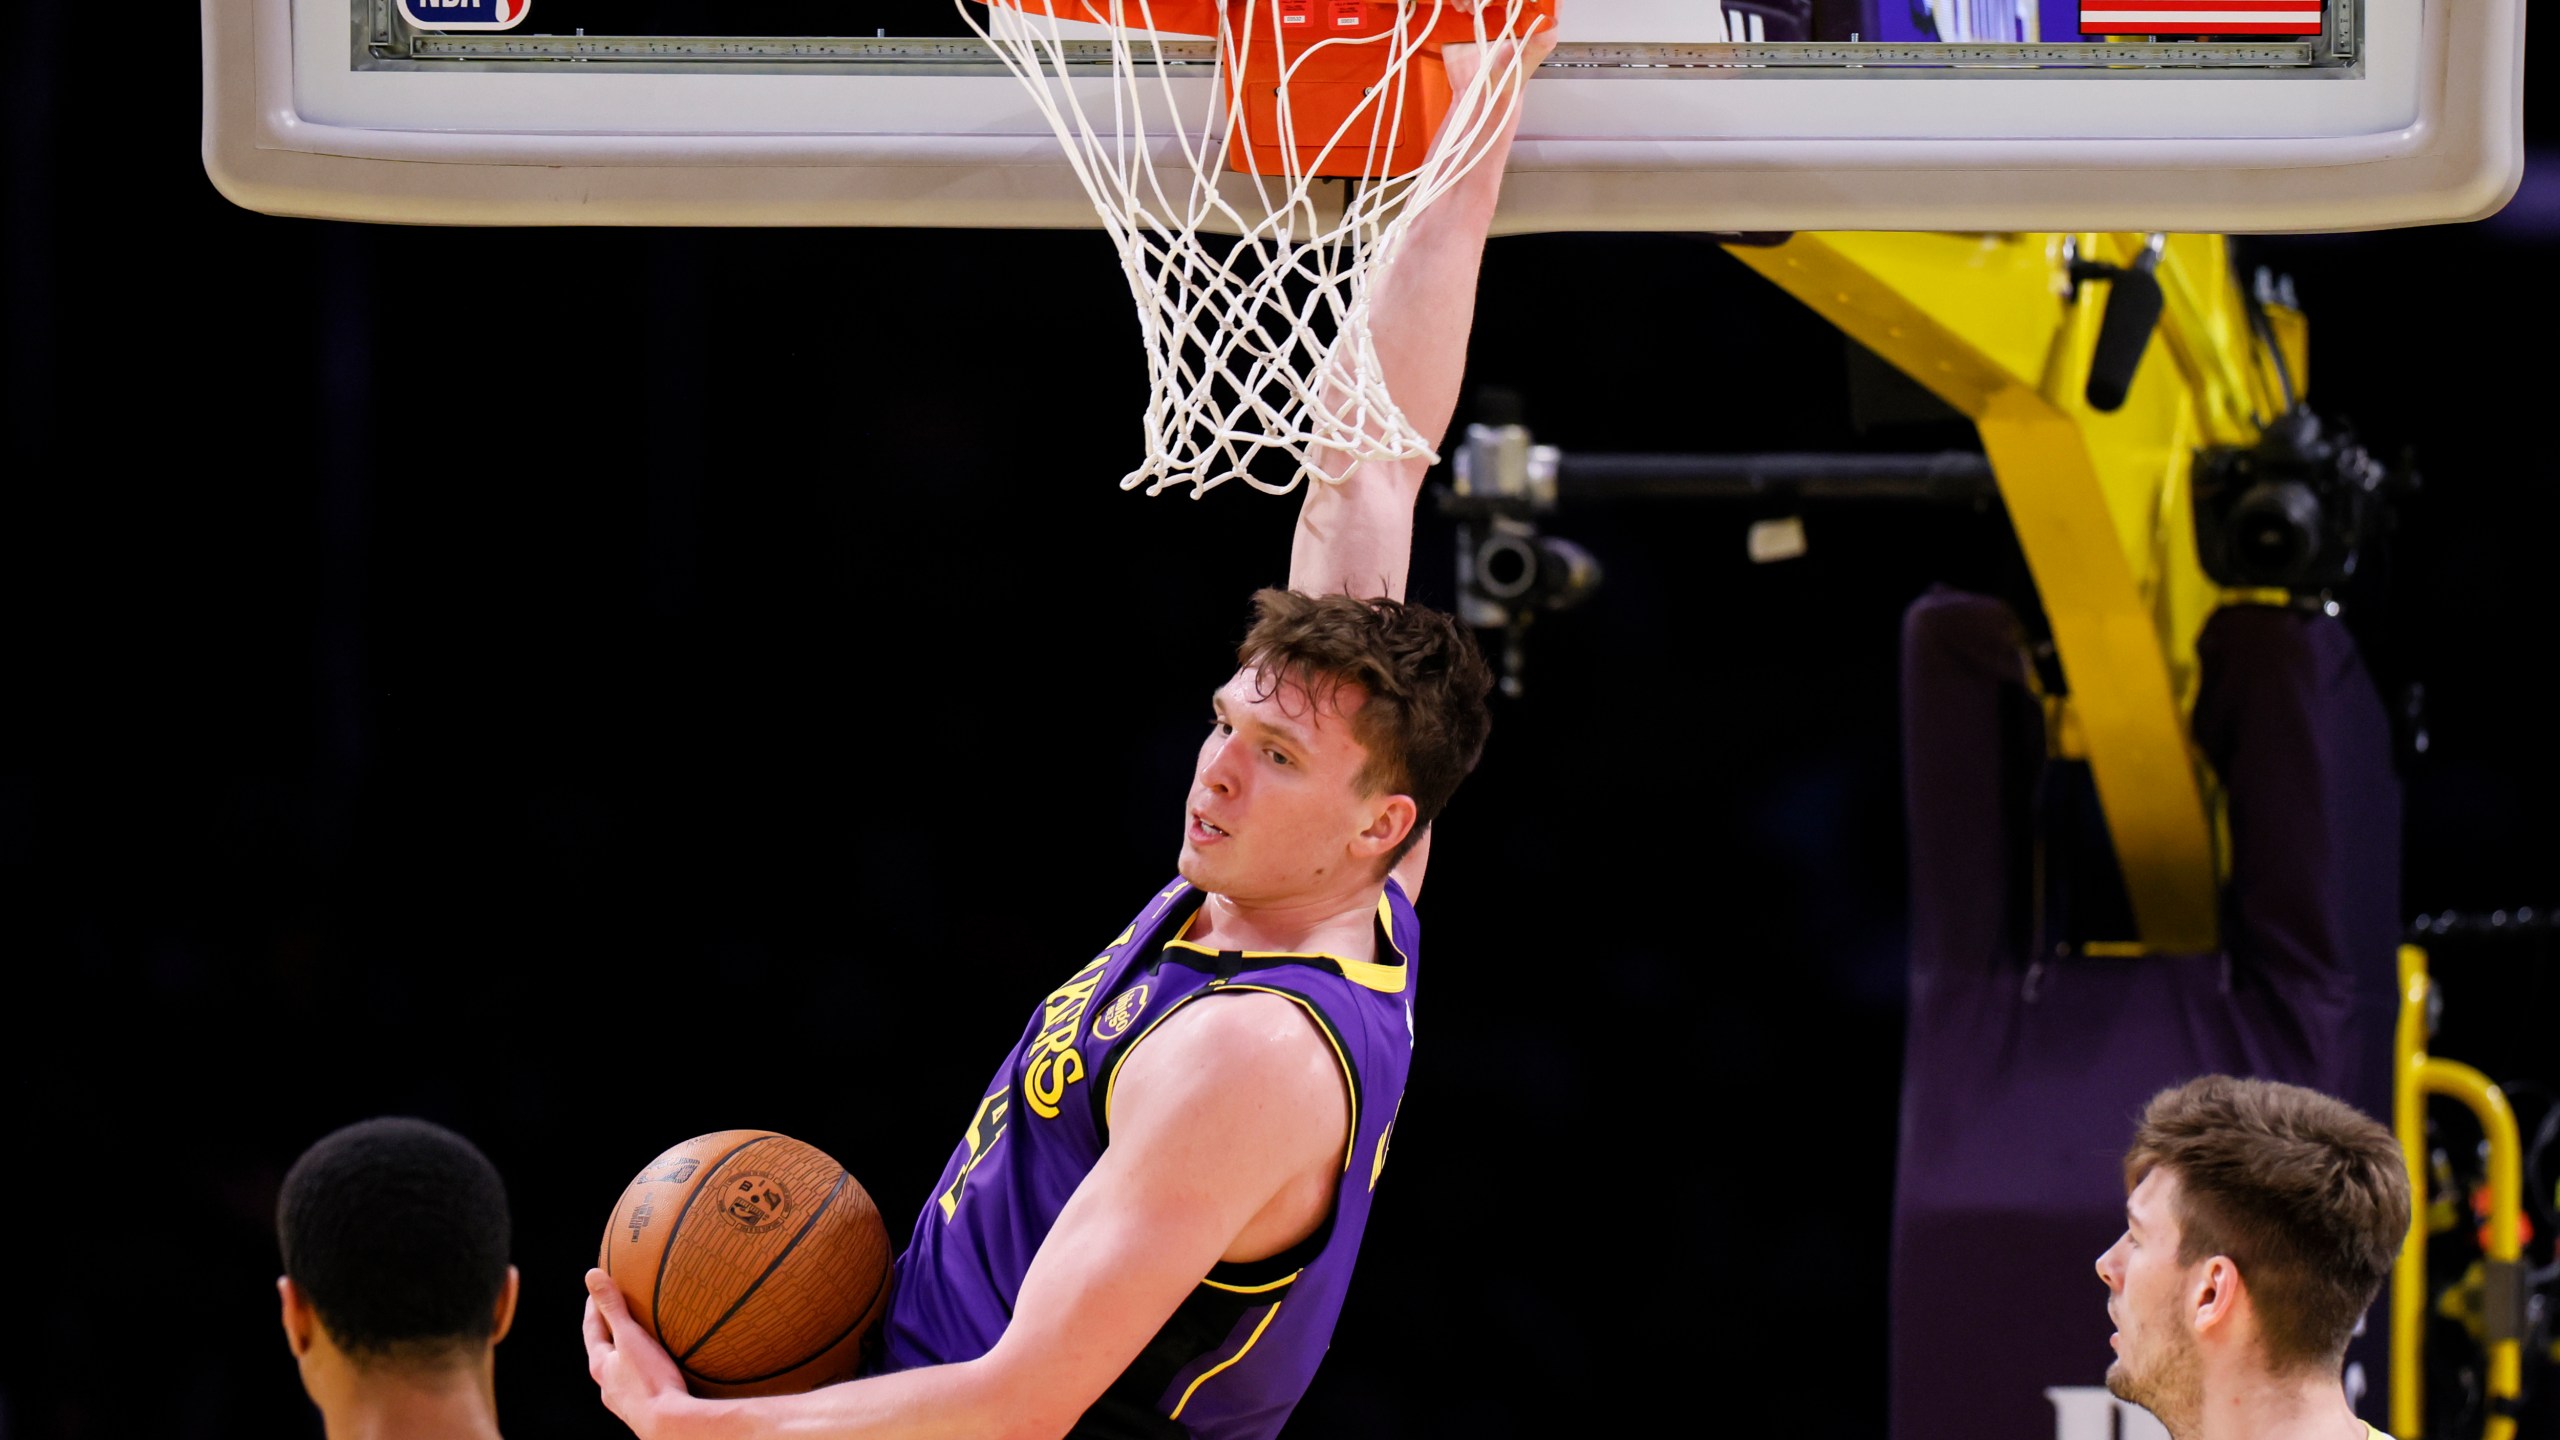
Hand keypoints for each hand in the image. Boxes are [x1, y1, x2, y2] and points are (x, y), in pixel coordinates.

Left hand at [584, 1269, 693, 1437]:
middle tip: (617, 1310)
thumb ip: (612, 1306)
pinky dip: (641, 1370)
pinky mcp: (642, 1409)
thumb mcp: (630, 1337)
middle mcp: (608, 1384)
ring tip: (639, 1340)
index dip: (594, 1307)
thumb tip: (591, 1275)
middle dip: (608, 1329)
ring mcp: (624, 1399)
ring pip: (620, 1369)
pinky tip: (656, 1370)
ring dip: (625, 1353)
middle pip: (603, 1350)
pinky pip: (638, 1382)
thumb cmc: (649, 1381)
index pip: (591, 1329)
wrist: (668, 1425)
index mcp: (600, 1365)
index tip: (598, 1289)